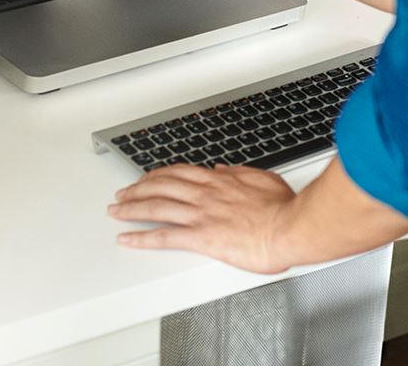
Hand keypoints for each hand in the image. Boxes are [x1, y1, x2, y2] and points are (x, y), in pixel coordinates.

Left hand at [108, 164, 295, 272]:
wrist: (291, 228)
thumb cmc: (283, 208)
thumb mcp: (261, 178)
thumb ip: (238, 173)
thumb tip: (223, 169)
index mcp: (218, 180)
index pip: (178, 173)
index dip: (157, 175)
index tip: (146, 178)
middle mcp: (203, 194)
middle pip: (160, 187)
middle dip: (137, 189)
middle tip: (122, 194)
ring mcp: (200, 215)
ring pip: (155, 207)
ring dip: (131, 208)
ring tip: (116, 211)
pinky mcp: (201, 238)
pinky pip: (164, 237)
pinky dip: (141, 238)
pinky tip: (128, 239)